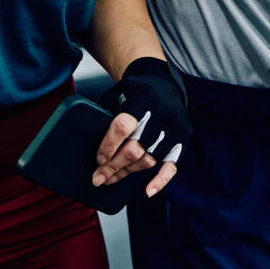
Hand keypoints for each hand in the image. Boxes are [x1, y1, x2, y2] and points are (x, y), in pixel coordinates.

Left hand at [89, 57, 190, 198]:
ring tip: (111, 179)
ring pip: (149, 159)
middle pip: (135, 148)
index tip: (98, 159)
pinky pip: (173, 164)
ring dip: (128, 173)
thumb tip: (85, 139)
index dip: (109, 146)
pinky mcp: (183, 137)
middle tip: (98, 177)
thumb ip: (107, 112)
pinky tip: (148, 191)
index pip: (124, 126)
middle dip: (113, 166)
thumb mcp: (119, 91)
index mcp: (143, 97)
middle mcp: (162, 111)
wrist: (162, 79)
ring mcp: (175, 125)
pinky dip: (161, 180)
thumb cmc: (135, 89)